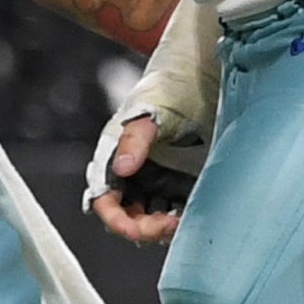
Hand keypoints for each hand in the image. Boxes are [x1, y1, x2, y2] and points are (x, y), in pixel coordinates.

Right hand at [85, 0, 217, 243]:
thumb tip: (122, 168)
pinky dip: (177, 218)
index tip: (140, 232)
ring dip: (161, 226)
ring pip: (148, 216)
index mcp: (114, 155)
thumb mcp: (152, 109)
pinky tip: (192, 215)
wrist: (198, 70)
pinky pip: (170, 209)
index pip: (104, 202)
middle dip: (145, 228)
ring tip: (184, 220)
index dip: (118, 221)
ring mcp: (152, 177)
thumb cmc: (170, 85)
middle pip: (127, 216)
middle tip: (173, 223)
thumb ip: (136, 137)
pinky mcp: (174, 179)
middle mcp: (129, 170)